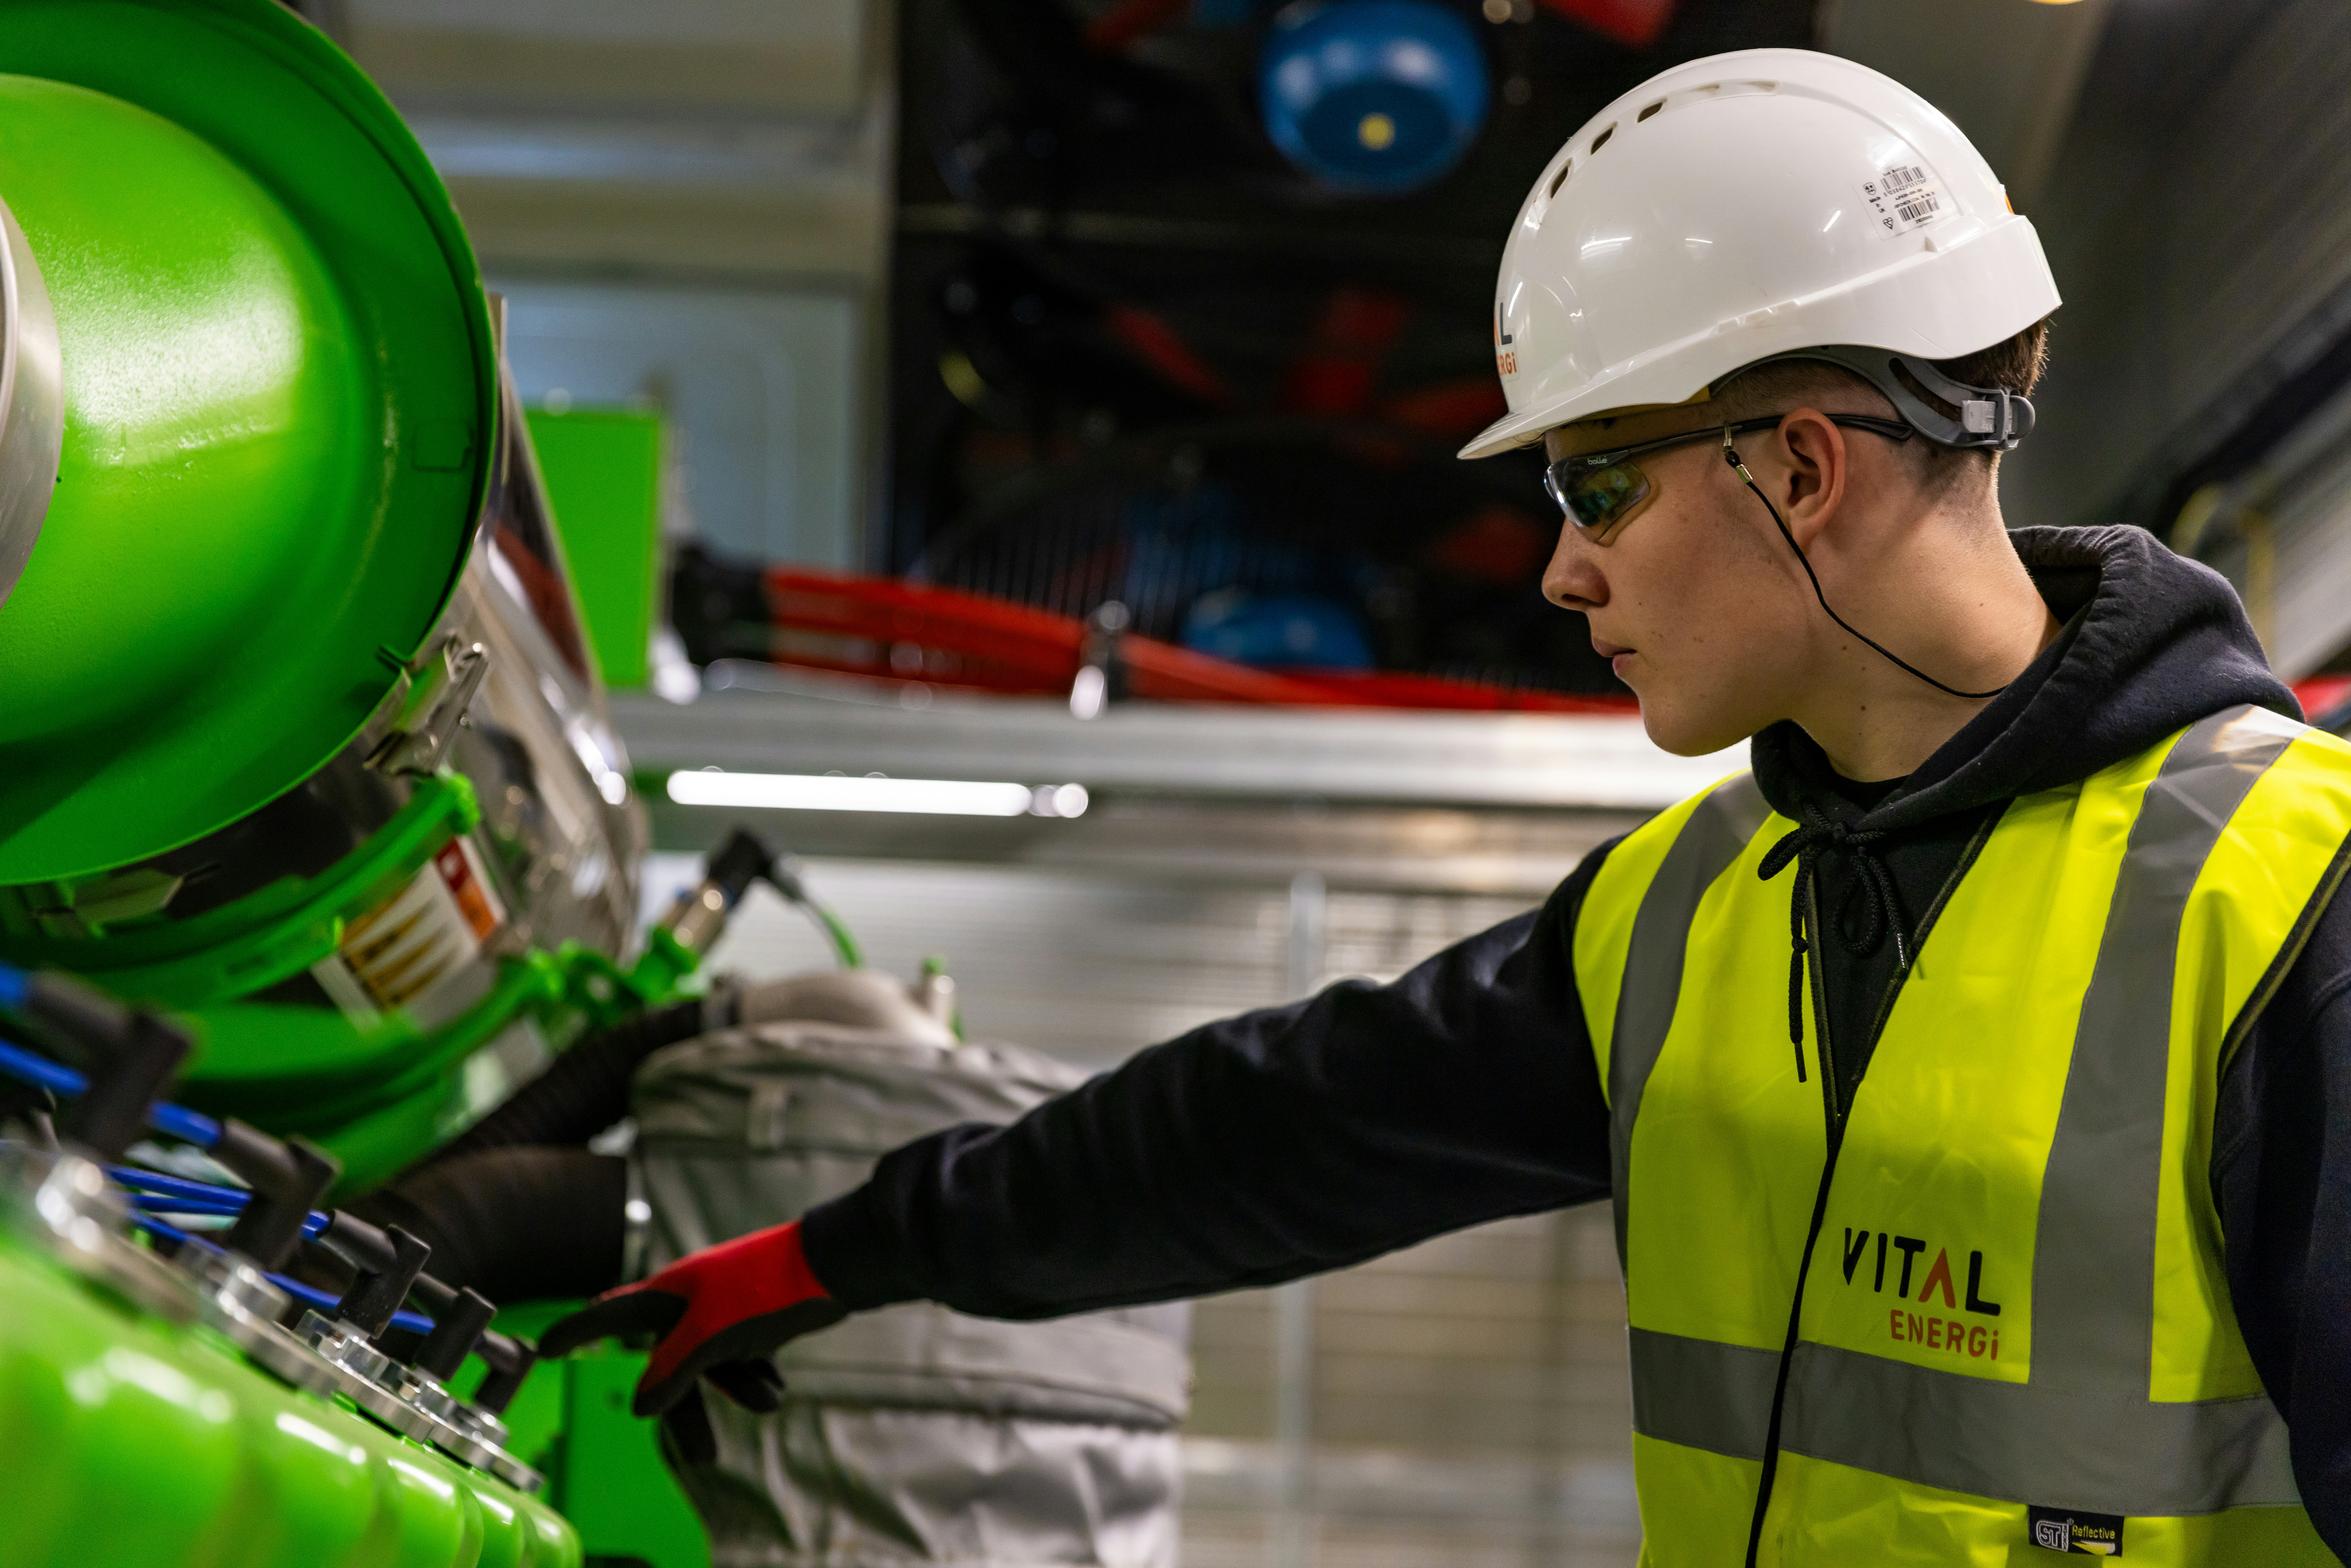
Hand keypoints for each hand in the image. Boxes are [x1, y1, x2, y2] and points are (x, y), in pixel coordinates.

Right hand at [536, 1219, 846, 1416]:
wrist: (833, 1267)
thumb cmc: (765, 1290)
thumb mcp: (712, 1334)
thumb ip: (673, 1369)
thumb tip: (642, 1408)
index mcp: (670, 1294)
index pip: (610, 1315)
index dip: (577, 1331)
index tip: (543, 1347)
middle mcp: (691, 1302)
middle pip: (670, 1364)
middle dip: (688, 1411)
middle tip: (705, 1459)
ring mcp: (724, 1310)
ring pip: (712, 1367)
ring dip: (737, 1392)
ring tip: (768, 1402)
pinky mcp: (755, 1320)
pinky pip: (743, 1361)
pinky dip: (757, 1376)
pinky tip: (775, 1384)